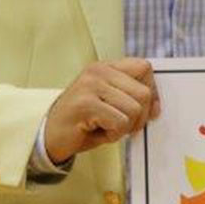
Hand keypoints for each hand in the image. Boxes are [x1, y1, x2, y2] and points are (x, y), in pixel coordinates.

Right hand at [43, 58, 160, 163]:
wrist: (48, 136)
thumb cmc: (82, 123)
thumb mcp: (109, 103)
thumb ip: (130, 97)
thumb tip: (157, 107)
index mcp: (105, 67)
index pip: (144, 67)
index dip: (152, 92)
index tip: (146, 111)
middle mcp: (98, 71)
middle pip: (144, 92)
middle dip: (140, 117)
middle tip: (123, 127)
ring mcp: (90, 85)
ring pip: (134, 109)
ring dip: (124, 128)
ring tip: (105, 128)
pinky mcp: (86, 104)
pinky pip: (120, 122)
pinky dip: (114, 135)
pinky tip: (97, 132)